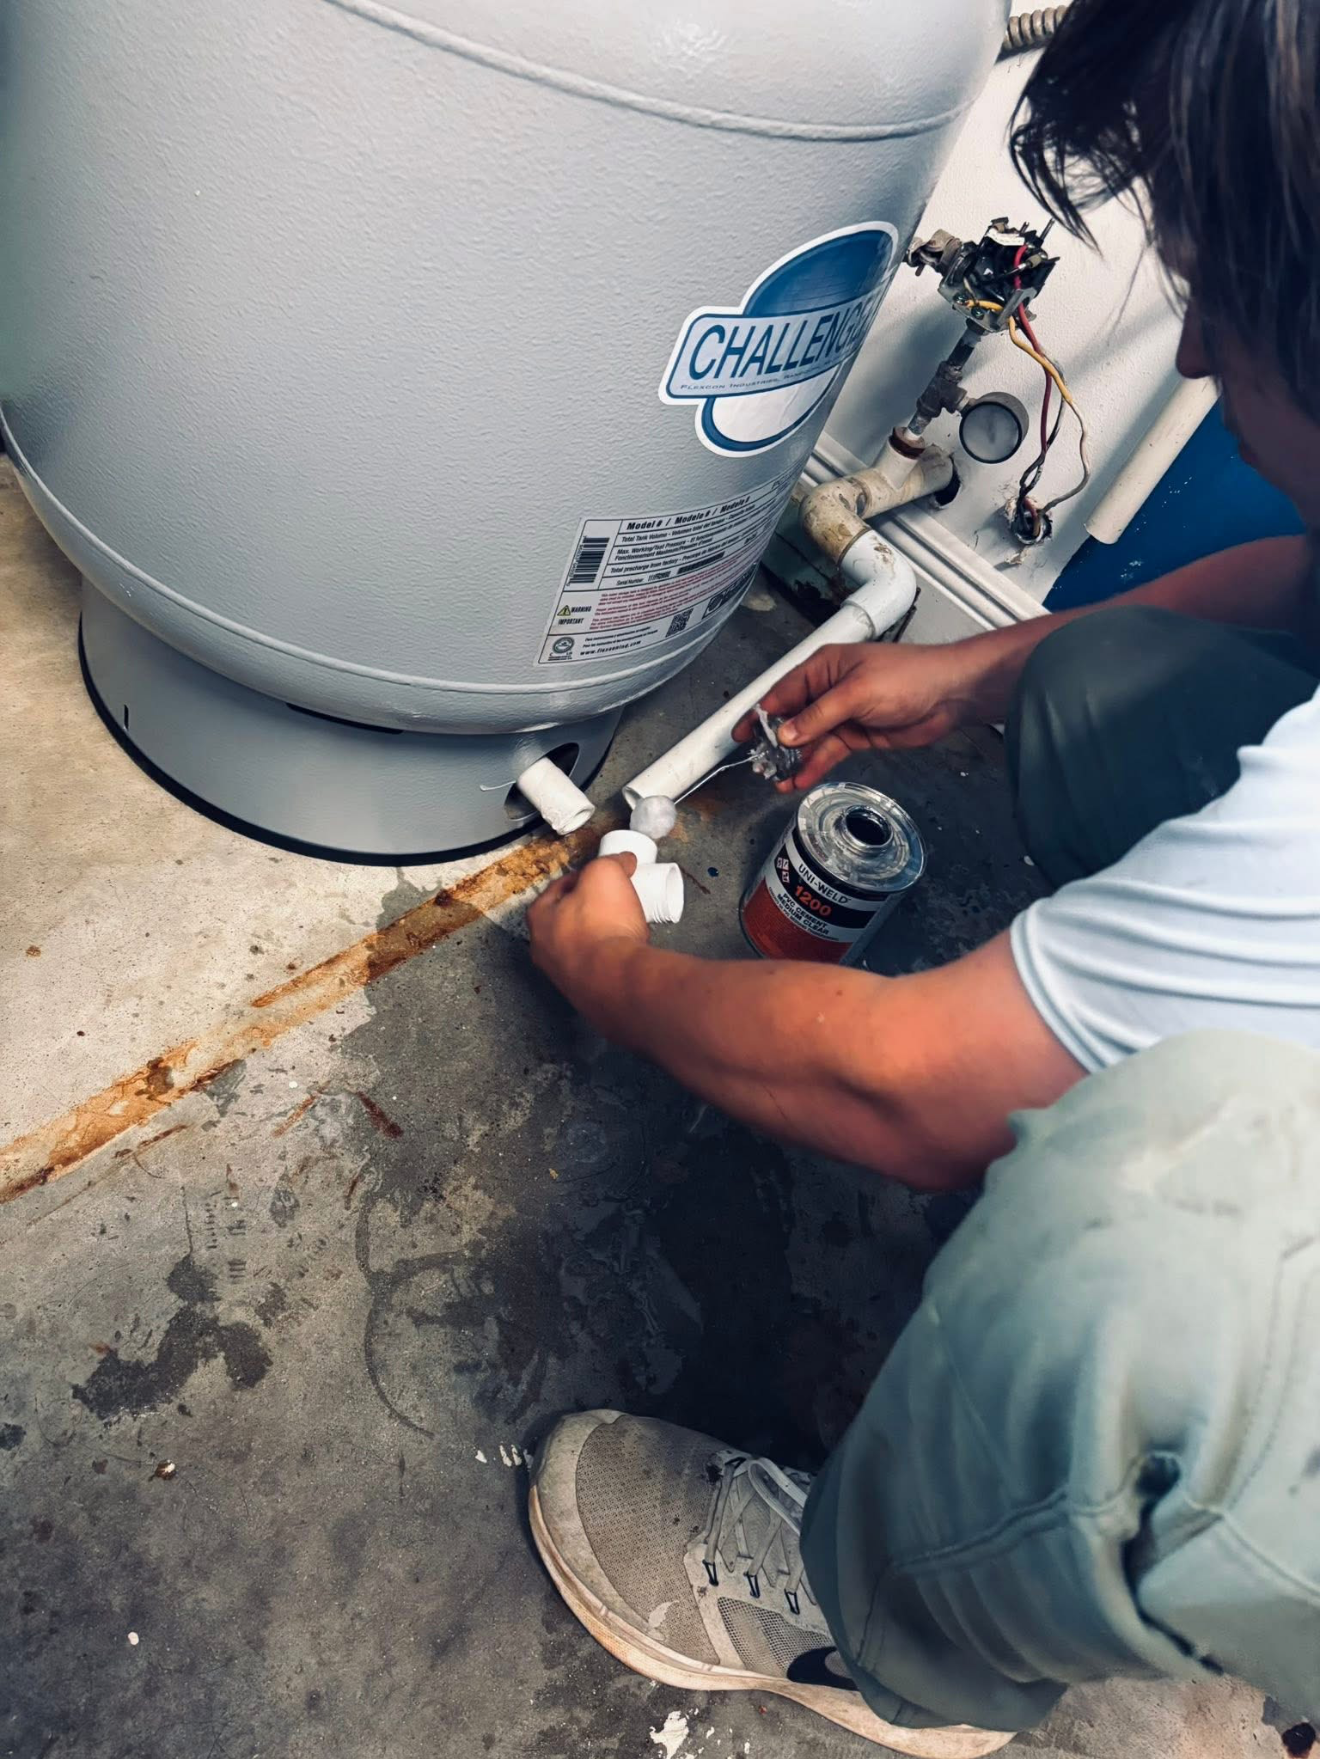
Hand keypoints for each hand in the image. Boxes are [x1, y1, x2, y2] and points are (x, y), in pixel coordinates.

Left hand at [527, 853, 648, 1023]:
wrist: (617, 979)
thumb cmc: (602, 926)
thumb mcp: (605, 874)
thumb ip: (612, 862)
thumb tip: (623, 861)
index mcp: (539, 917)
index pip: (559, 888)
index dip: (584, 877)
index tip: (602, 876)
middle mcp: (544, 950)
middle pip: (568, 919)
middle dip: (590, 908)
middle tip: (613, 900)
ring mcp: (564, 975)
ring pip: (582, 946)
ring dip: (601, 935)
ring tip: (623, 925)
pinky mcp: (586, 993)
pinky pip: (598, 968)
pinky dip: (610, 958)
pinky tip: (626, 952)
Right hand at [734, 641, 984, 790]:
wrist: (948, 694)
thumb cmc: (906, 677)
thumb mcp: (855, 694)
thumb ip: (818, 716)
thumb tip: (785, 734)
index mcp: (823, 669)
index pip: (782, 693)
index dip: (759, 715)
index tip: (741, 734)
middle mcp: (827, 690)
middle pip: (792, 719)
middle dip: (774, 742)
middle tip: (759, 765)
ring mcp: (841, 715)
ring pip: (808, 740)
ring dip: (793, 760)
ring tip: (776, 781)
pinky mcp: (856, 735)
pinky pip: (827, 752)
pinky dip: (813, 766)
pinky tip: (800, 780)